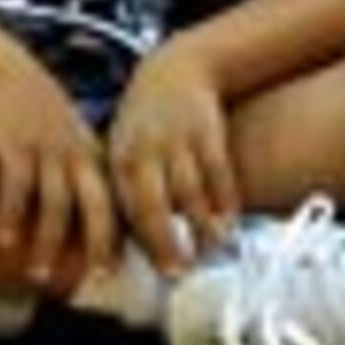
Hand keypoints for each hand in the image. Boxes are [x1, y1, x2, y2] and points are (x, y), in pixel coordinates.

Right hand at [0, 40, 114, 285]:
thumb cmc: (28, 103)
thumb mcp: (65, 130)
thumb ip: (77, 163)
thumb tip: (80, 208)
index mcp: (93, 154)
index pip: (118, 205)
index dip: (122, 239)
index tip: (120, 271)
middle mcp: (76, 154)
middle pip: (99, 210)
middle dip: (100, 249)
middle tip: (98, 282)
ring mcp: (45, 150)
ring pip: (55, 207)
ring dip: (47, 244)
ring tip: (37, 273)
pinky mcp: (13, 145)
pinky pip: (16, 189)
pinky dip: (10, 217)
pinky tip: (2, 239)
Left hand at [105, 46, 238, 274]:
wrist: (175, 71)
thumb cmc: (145, 124)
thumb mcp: (122, 148)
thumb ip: (125, 190)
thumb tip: (124, 247)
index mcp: (116, 159)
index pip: (118, 208)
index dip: (123, 242)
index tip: (128, 271)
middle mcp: (142, 151)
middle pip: (151, 206)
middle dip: (164, 243)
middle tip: (176, 274)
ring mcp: (176, 142)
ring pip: (189, 195)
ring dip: (201, 229)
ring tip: (208, 251)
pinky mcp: (208, 133)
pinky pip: (218, 176)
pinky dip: (226, 203)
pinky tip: (228, 225)